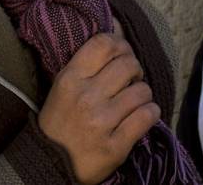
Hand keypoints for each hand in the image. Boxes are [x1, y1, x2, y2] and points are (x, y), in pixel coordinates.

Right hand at [37, 32, 158, 184]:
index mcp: (70, 79)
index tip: (123, 54)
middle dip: (135, 70)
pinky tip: (142, 116)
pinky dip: (151, 113)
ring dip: (144, 95)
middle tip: (131, 80)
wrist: (51, 164)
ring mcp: (101, 121)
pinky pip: (147, 116)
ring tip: (134, 101)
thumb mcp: (62, 89)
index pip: (103, 43)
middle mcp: (86, 97)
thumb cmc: (60, 122)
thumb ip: (86, 66)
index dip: (120, 44)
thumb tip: (118, 37)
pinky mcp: (115, 145)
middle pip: (128, 64)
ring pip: (142, 90)